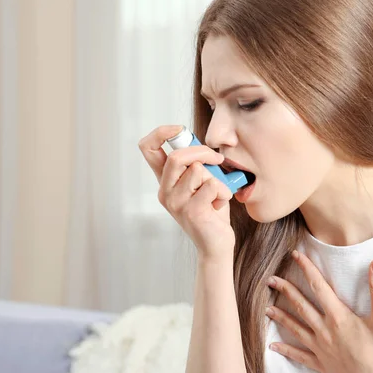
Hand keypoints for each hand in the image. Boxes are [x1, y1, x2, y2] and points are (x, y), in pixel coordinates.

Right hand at [139, 125, 234, 259]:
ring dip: (217, 178)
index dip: (161, 132)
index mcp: (165, 181)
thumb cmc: (211, 210)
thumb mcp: (201, 183)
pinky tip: (220, 204)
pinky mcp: (192, 212)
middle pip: (178, 156)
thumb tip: (203, 145)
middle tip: (218, 159)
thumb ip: (197, 165)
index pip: (148, 148)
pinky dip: (224, 192)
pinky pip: (213, 186)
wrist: (216, 244)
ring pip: (199, 171)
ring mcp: (176, 202)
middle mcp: (165, 191)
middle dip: (203, 152)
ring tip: (217, 194)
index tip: (179, 129)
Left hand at [266, 251, 372, 372]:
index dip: (307, 268)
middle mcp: (325, 330)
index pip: (319, 286)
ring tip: (267, 308)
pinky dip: (286, 350)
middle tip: (270, 279)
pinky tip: (273, 346)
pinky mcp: (321, 364)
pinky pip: (299, 355)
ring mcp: (321, 348)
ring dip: (281, 317)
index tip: (295, 255)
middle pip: (301, 305)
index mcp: (338, 317)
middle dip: (285, 290)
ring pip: (296, 328)